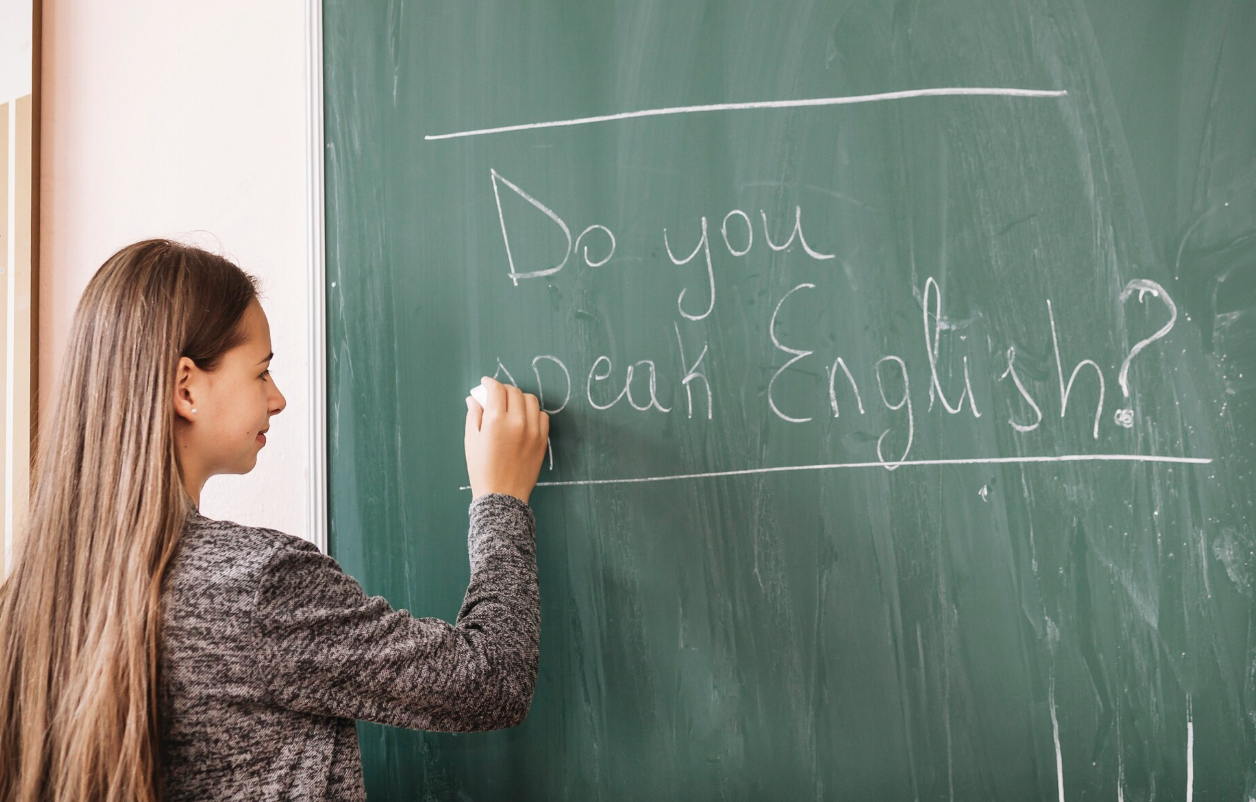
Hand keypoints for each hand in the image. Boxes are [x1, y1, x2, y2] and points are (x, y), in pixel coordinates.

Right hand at [464, 376, 548, 503]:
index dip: (489, 382)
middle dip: (502, 389)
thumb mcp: (471, 441)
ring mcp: (533, 431)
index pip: (496, 389)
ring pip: (530, 400)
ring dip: (519, 398)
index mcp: (495, 421)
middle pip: (514, 391)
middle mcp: (516, 422)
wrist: (502, 495)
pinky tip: (523, 418)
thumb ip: (473, 416)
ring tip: (510, 405)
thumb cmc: (482, 470)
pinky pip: (542, 416)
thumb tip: (473, 399)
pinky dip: (532, 412)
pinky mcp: (542, 440)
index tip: (485, 383)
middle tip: (495, 395)